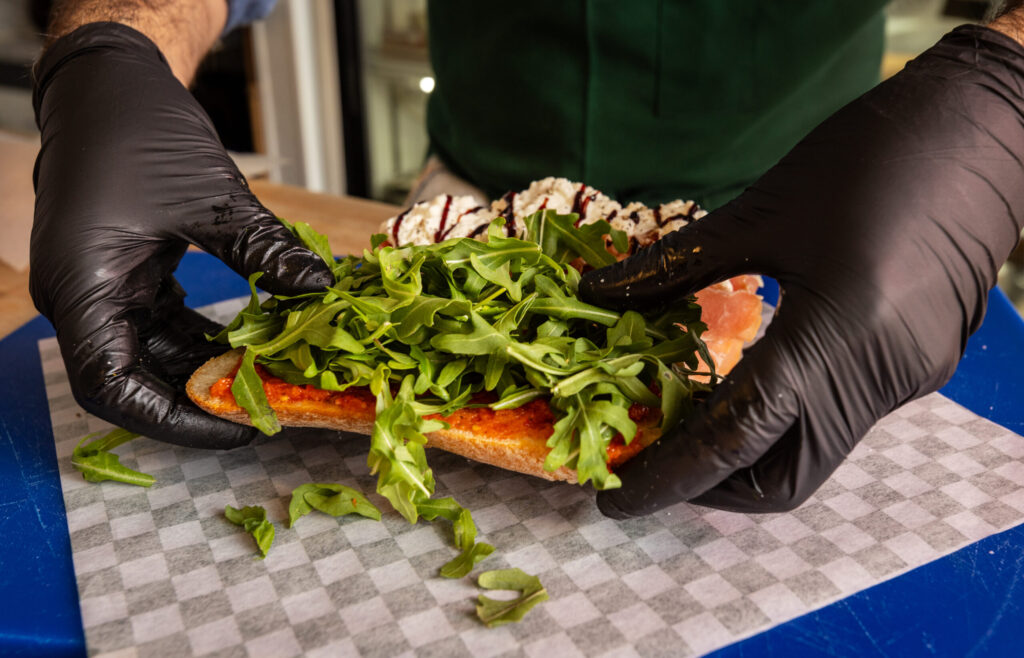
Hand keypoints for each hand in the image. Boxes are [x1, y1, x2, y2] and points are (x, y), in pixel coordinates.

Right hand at [31, 23, 331, 448]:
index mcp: (82, 287)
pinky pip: (161, 323)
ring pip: (151, 354)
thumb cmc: (140, 131)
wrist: (108, 84)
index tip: (236, 427)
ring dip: (205, 367)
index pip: (112, 388)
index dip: (173, 420)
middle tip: (265, 409)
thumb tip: (321, 289)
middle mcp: (83, 297)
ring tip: (268, 379)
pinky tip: (250, 343)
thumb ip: (263, 249)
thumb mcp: (211, 195)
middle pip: (132, 380)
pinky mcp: (125, 274)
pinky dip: (202, 337)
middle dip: (197, 399)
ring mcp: (102, 287)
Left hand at [579, 26, 1023, 515]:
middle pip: (781, 478)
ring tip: (685, 423)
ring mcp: (906, 380)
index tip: (615, 499)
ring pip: (812, 456)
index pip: (739, 439)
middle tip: (651, 458)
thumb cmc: (867, 159)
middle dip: (710, 484)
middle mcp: (878, 379)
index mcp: (836, 335)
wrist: (984, 132)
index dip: (670, 476)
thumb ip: (672, 268)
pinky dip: (783, 421)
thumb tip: (593, 294)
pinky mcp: (916, 369)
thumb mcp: (760, 211)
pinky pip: (838, 420)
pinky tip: (745, 384)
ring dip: (746, 456)